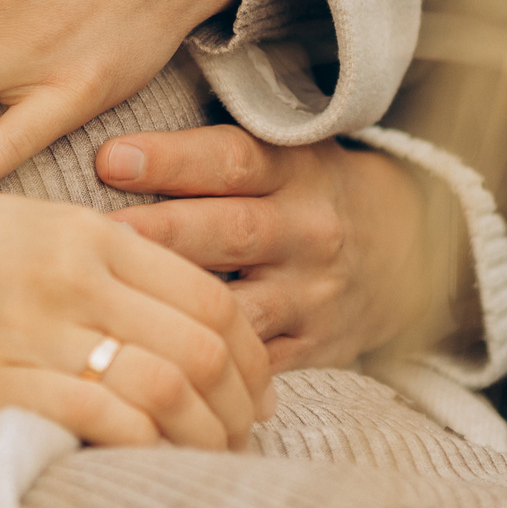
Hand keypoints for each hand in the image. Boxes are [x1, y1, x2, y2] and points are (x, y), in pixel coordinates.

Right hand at [0, 183, 274, 447]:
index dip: (250, 354)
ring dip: (199, 437)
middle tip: (243, 436)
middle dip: (238, 406)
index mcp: (85, 233)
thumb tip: (160, 308)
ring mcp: (28, 330)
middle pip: (200, 348)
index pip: (207, 296)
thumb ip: (89, 258)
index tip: (257, 388)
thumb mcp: (17, 225)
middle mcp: (69, 278)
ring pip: (161, 388)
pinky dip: (136, 447)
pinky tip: (144, 463)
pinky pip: (92, 419)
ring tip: (204, 459)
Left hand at [100, 127, 452, 371]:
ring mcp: (313, 294)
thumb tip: (114, 141)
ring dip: (182, 306)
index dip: (172, 158)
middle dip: (162, 232)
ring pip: (243, 306)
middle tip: (99, 234)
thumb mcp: (288, 151)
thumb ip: (217, 148)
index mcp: (297, 170)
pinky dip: (213, 366)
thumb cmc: (311, 190)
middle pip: (231, 231)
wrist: (407, 249)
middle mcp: (309, 230)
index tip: (110, 159)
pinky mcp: (314, 347)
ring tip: (122, 305)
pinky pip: (258, 363)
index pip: (232, 158)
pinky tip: (161, 364)